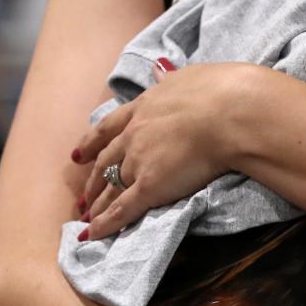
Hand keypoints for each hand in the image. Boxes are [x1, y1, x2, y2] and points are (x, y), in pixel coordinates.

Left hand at [70, 59, 251, 239]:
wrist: (228, 112)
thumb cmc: (218, 92)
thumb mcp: (187, 77)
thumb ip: (170, 79)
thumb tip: (160, 70)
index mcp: (143, 107)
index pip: (109, 128)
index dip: (91, 143)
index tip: (77, 155)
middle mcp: (134, 135)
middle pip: (106, 162)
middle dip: (92, 181)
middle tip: (83, 197)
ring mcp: (139, 161)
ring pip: (111, 188)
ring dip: (97, 205)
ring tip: (88, 219)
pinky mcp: (149, 186)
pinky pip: (122, 209)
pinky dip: (106, 224)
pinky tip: (93, 234)